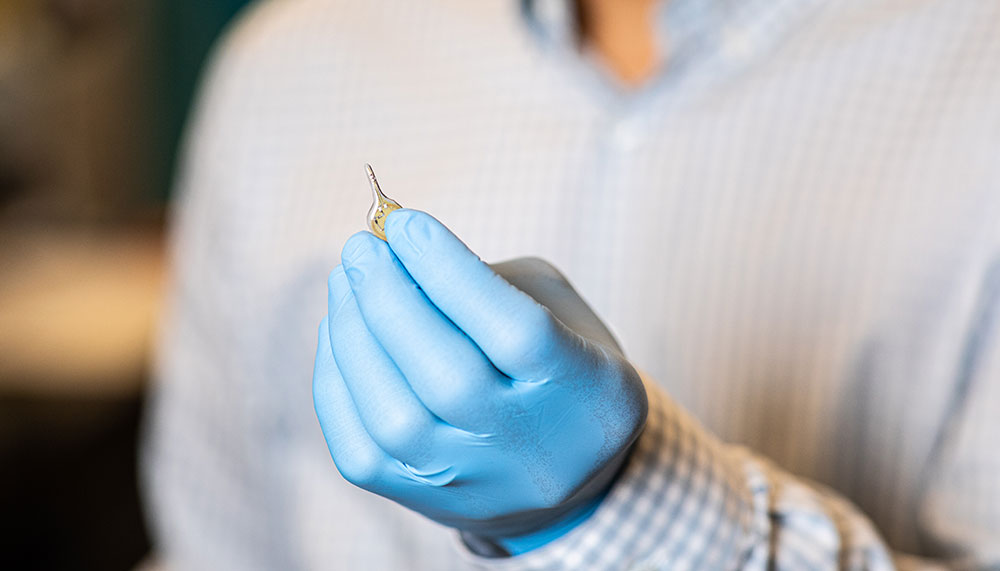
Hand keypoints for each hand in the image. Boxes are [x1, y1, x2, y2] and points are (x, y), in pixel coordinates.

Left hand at [313, 209, 647, 551]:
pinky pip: (361, 450)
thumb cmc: (557, 362)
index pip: (516, 332)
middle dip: (390, 299)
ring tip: (347, 282)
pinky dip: (337, 381)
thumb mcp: (556, 308)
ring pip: (396, 422)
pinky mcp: (425, 503)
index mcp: (587, 391)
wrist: (565, 474)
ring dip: (355, 337)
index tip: (404, 224)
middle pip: (450, 379)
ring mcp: (476, 483)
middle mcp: (533, 449)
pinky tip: (341, 333)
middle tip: (362, 249)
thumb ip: (485, 279)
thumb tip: (394, 252)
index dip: (451, 272)